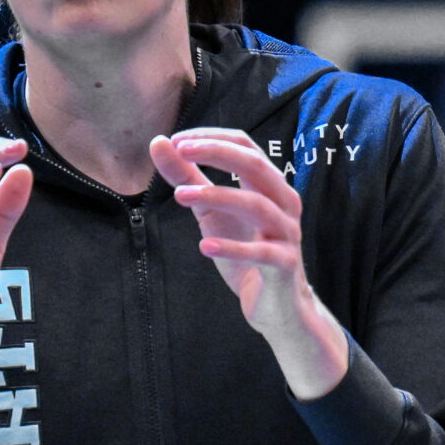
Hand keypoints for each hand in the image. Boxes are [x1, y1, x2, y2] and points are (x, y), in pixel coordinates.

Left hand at [151, 129, 348, 399]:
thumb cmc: (247, 251)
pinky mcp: (285, 264)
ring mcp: (287, 232)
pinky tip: (205, 246)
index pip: (246, 144)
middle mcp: (283, 202)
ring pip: (257, 205)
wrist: (278, 306)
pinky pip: (261, 252)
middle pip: (256, 164)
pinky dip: (233, 248)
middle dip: (217, 153)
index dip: (212, 137)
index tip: (176, 140)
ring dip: (216, 196)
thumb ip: (188, 178)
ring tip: (180, 195)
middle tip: (180, 149)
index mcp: (269, 184)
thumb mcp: (211, 212)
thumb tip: (158, 143)